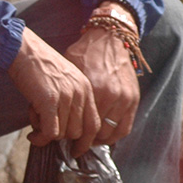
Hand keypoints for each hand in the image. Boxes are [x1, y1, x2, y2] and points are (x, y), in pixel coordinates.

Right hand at [8, 27, 99, 155]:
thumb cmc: (37, 63)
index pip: (94, 124)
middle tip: (43, 128)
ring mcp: (65, 97)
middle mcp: (79, 93)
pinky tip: (32, 135)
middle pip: (78, 132)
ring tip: (34, 122)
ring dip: (47, 134)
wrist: (22, 48)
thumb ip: (69, 99)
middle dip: (60, 136)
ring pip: (63, 133)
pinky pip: (50, 131)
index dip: (86, 140)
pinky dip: (41, 138)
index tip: (76, 149)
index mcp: (86, 88)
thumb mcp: (62, 79)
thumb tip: (63, 126)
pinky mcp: (49, 101)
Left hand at [65, 26, 140, 146]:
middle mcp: (109, 96)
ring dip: (97, 141)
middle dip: (81, 141)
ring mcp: (124, 99)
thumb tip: (49, 113)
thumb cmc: (84, 53)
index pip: (77, 123)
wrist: (109, 38)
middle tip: (72, 144)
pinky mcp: (133, 100)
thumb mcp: (68, 69)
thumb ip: (64, 91)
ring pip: (109, 134)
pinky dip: (114, 136)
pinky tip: (103, 137)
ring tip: (86, 142)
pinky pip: (124, 128)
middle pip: (93, 132)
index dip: (66, 134)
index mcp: (90, 89)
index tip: (58, 139)